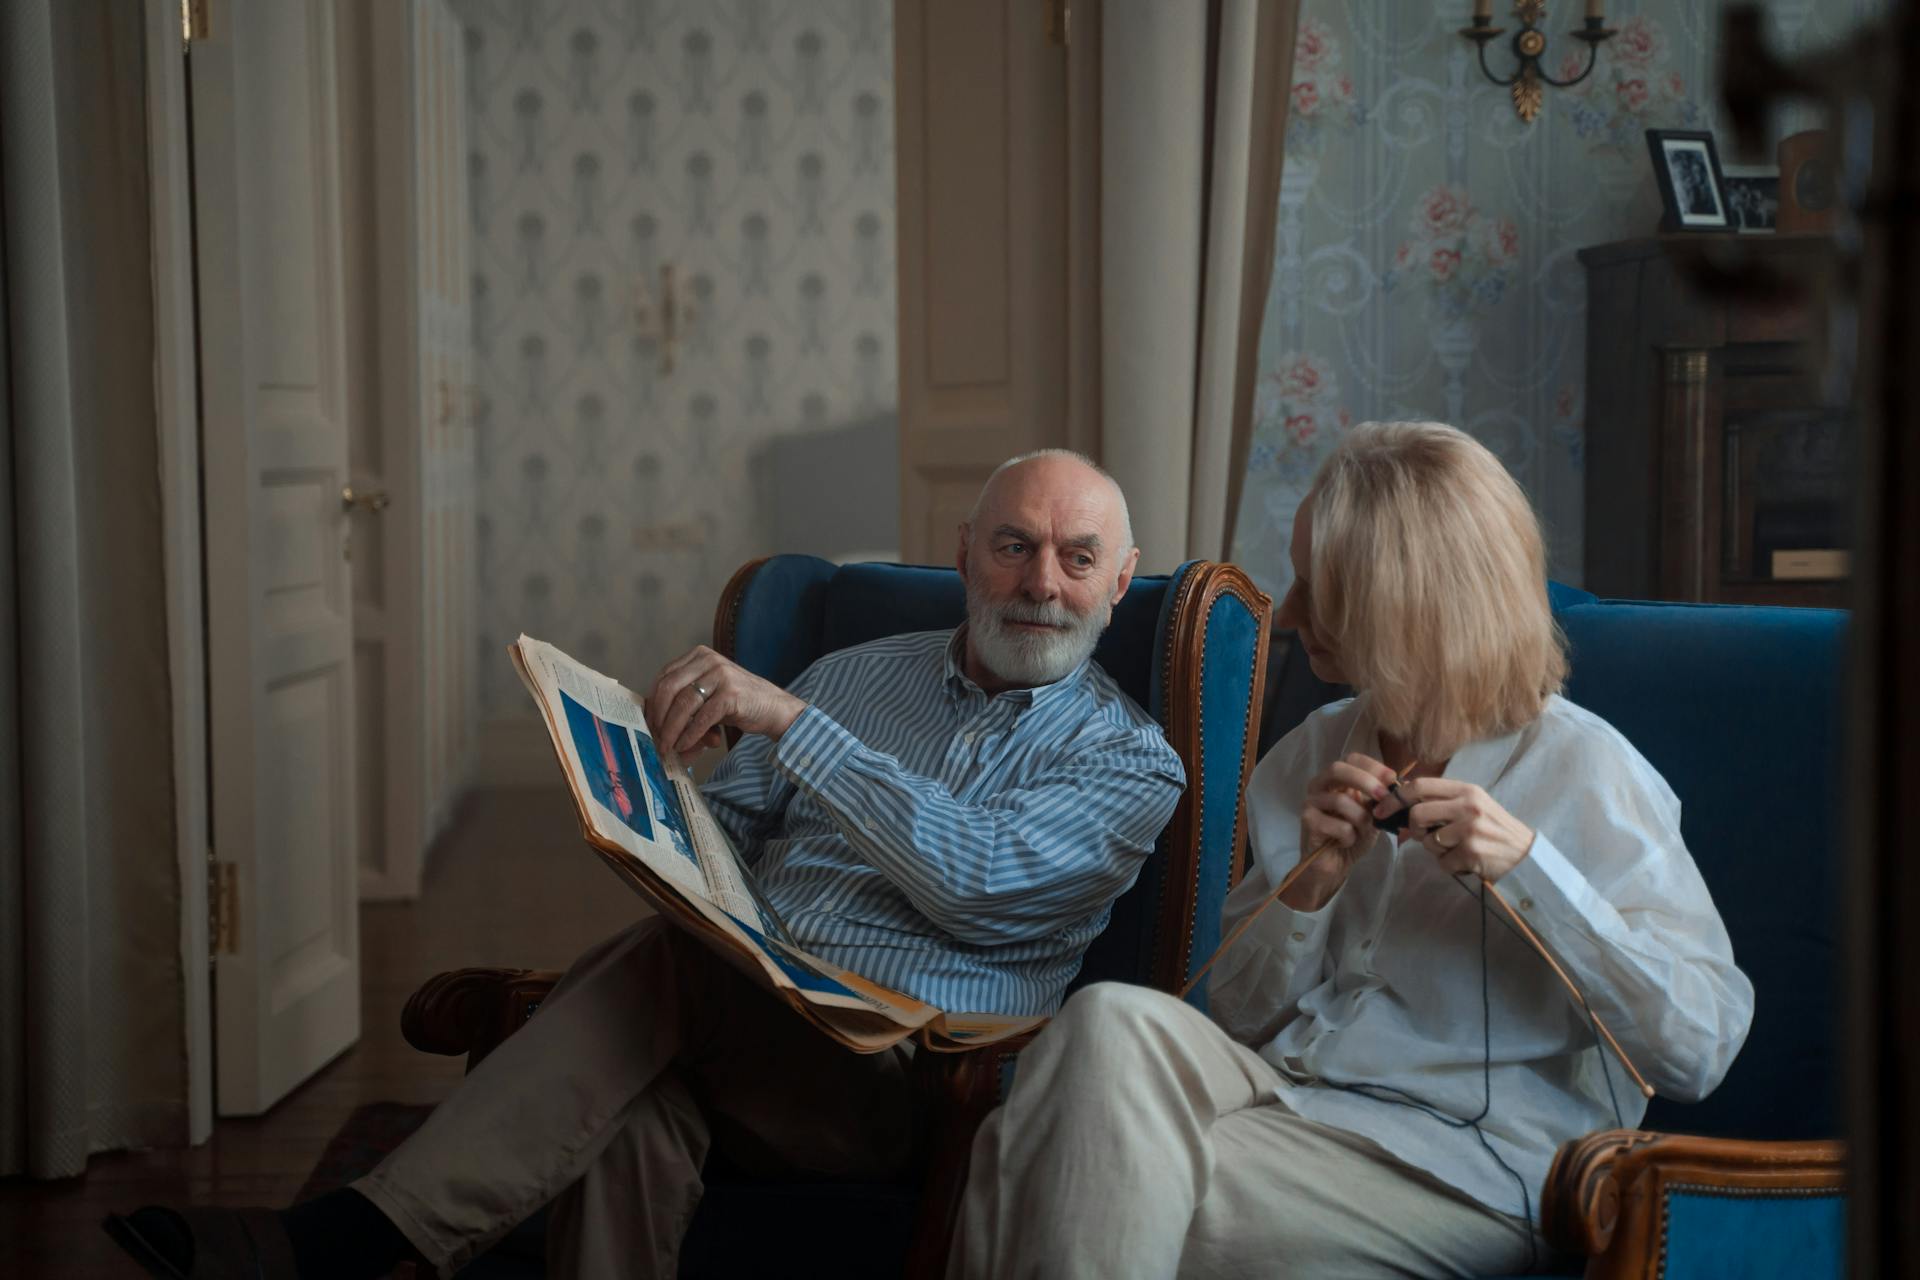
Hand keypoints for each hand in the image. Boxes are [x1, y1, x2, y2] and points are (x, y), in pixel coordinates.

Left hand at [644, 646, 806, 756]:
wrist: (773, 708)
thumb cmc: (736, 703)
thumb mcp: (707, 696)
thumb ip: (683, 703)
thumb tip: (655, 727)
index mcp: (698, 656)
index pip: (664, 677)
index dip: (653, 703)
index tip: (648, 724)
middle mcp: (708, 660)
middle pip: (669, 688)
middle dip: (659, 717)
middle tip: (655, 739)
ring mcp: (721, 675)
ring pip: (683, 704)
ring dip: (672, 730)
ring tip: (668, 747)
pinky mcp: (731, 694)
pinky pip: (702, 717)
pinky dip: (690, 735)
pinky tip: (685, 746)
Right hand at [1283, 753, 1399, 910]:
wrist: (1333, 864)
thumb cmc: (1352, 836)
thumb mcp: (1372, 814)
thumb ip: (1381, 798)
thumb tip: (1404, 783)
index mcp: (1335, 779)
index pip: (1352, 759)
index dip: (1373, 766)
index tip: (1393, 779)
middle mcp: (1319, 785)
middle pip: (1338, 769)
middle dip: (1365, 781)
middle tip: (1383, 796)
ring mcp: (1310, 802)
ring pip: (1340, 800)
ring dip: (1361, 819)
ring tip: (1362, 832)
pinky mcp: (1308, 822)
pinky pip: (1338, 826)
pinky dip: (1350, 837)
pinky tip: (1346, 843)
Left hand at [1377, 777, 1535, 882]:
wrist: (1526, 856)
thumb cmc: (1493, 830)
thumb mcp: (1472, 807)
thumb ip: (1442, 803)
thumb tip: (1401, 810)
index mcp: (1466, 790)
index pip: (1419, 786)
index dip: (1395, 798)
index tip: (1381, 810)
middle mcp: (1468, 805)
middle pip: (1417, 814)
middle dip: (1415, 830)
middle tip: (1426, 837)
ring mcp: (1470, 829)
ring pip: (1428, 841)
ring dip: (1437, 851)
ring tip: (1457, 849)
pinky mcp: (1471, 852)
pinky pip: (1442, 863)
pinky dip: (1451, 866)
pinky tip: (1467, 861)